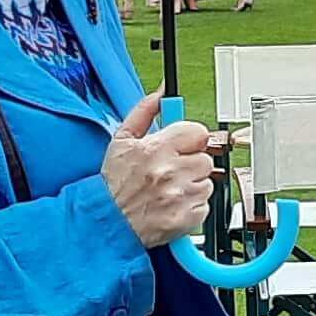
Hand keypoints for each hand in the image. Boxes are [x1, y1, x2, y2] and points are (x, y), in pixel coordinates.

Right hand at [101, 92, 218, 248]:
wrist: (108, 221)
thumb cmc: (114, 183)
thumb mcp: (122, 140)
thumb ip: (144, 112)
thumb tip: (161, 93)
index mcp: (157, 149)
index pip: (198, 133)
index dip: (191, 139)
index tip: (183, 146)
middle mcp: (171, 172)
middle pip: (205, 159)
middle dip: (190, 164)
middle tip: (171, 172)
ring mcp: (181, 196)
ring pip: (206, 183)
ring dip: (192, 186)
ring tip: (169, 190)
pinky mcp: (187, 218)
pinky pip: (204, 206)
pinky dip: (191, 207)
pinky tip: (173, 205)